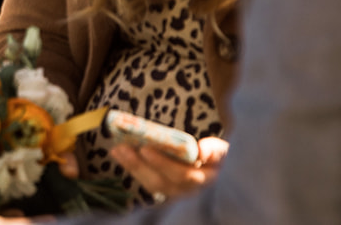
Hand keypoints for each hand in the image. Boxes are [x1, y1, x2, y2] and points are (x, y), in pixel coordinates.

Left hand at [111, 135, 228, 200]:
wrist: (217, 168)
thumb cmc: (218, 156)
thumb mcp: (223, 151)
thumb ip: (214, 150)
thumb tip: (200, 151)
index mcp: (207, 179)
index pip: (184, 175)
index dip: (163, 164)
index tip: (145, 149)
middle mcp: (191, 190)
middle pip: (162, 181)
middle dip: (141, 164)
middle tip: (123, 147)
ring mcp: (178, 193)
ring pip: (153, 184)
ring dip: (133, 166)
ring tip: (117, 149)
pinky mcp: (167, 191)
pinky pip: (149, 182)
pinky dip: (134, 168)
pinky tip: (121, 155)